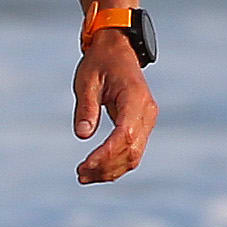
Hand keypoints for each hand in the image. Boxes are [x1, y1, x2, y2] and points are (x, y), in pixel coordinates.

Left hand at [72, 34, 157, 182]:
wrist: (117, 49)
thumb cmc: (100, 62)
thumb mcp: (87, 80)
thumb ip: (86, 107)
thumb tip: (82, 135)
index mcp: (135, 99)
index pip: (124, 135)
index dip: (106, 154)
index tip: (85, 165)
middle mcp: (147, 112)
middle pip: (131, 151)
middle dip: (106, 167)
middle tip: (80, 174)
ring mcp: (147, 119)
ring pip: (134, 155)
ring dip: (111, 170)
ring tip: (84, 176)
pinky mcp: (142, 124)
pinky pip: (133, 149)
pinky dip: (116, 162)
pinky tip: (97, 169)